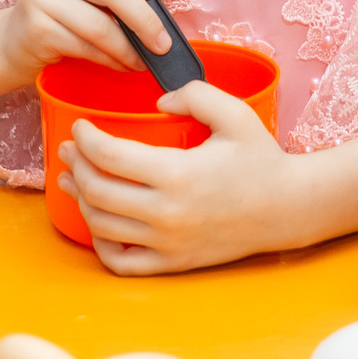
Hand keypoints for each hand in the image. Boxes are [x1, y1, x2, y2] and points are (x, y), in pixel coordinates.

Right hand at [0, 0, 174, 83]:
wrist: (18, 40)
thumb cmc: (69, 10)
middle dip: (144, 20)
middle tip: (163, 44)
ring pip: (100, 25)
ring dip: (129, 48)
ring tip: (144, 60)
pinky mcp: (37, 28)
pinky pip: (85, 47)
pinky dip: (111, 59)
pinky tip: (122, 64)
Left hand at [56, 82, 302, 273]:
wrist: (287, 209)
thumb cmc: (261, 160)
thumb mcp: (235, 114)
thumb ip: (194, 95)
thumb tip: (157, 104)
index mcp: (178, 174)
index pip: (110, 156)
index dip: (86, 138)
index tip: (80, 127)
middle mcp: (167, 213)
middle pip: (97, 191)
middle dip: (76, 166)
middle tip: (70, 150)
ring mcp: (167, 243)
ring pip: (101, 225)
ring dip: (80, 200)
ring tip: (75, 180)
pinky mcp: (172, 263)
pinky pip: (120, 261)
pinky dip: (100, 243)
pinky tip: (99, 222)